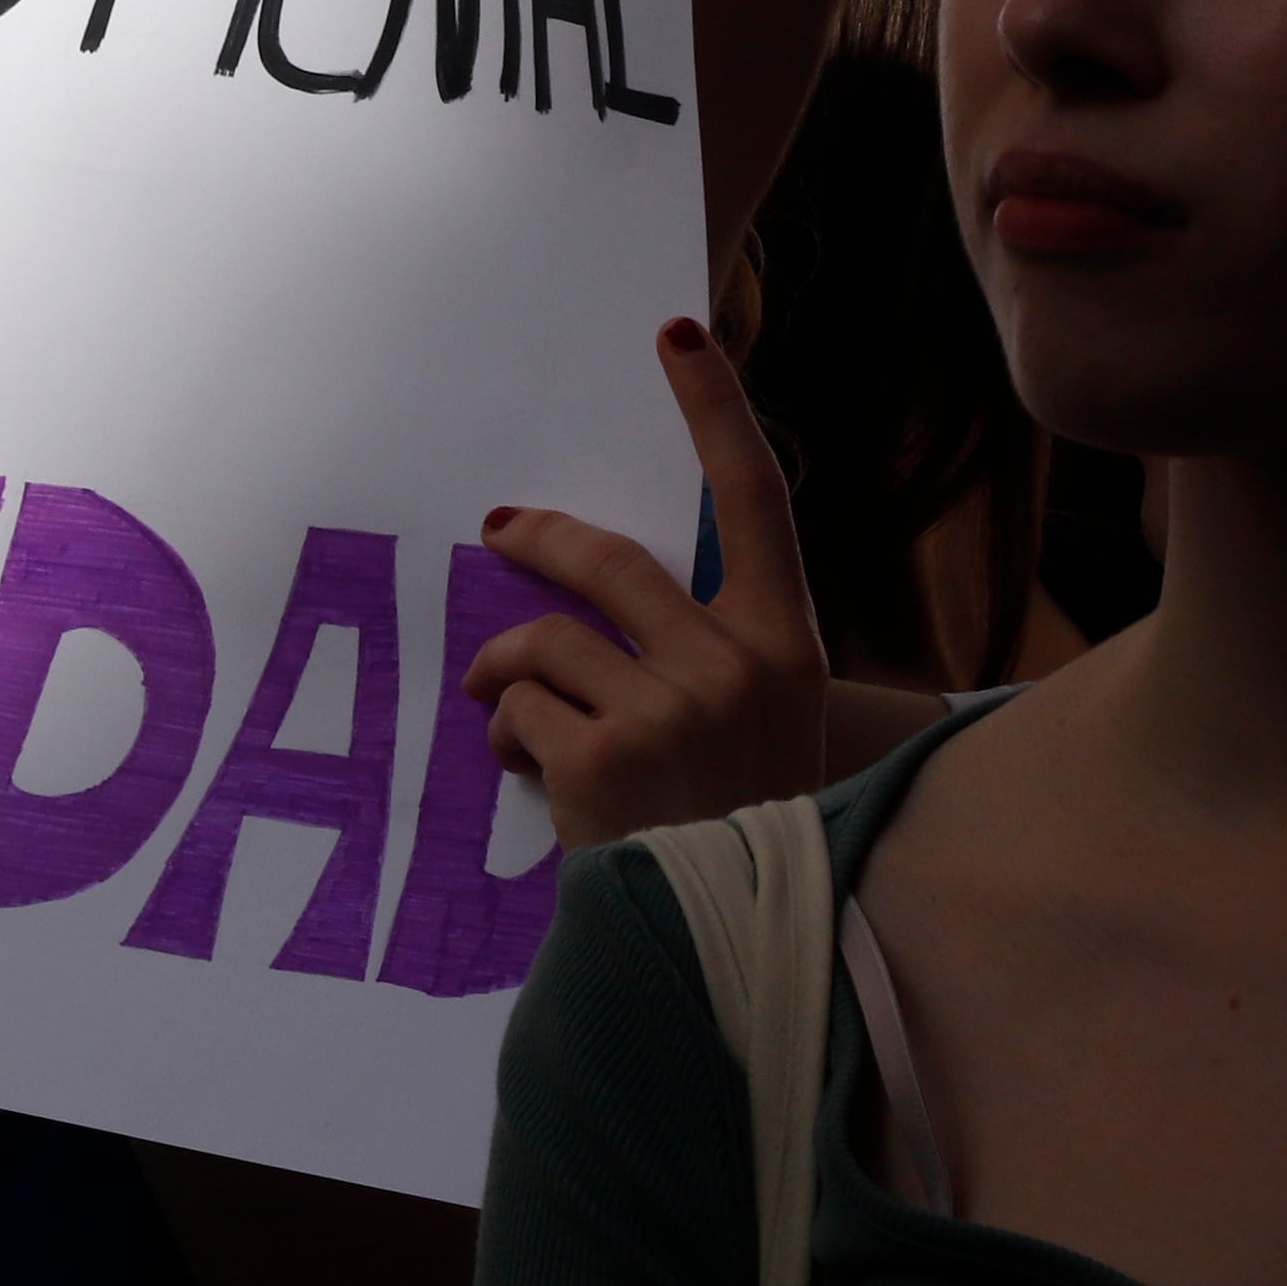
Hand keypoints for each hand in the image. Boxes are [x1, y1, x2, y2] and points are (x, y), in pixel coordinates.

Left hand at [467, 316, 831, 847]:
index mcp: (788, 650)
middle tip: (498, 532)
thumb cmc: (742, 841)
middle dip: (538, 540)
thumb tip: (594, 605)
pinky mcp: (602, 756)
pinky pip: (518, 712)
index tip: (679, 333)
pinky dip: (506, 738)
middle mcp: (737, 665)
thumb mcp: (761, 736)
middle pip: (610, 560)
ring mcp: (671, 708)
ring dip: (504, 671)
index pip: (757, 499)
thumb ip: (704, 661)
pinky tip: (531, 777)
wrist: (737, 952)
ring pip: (545, 640)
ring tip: (502, 711)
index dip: (716, 408)